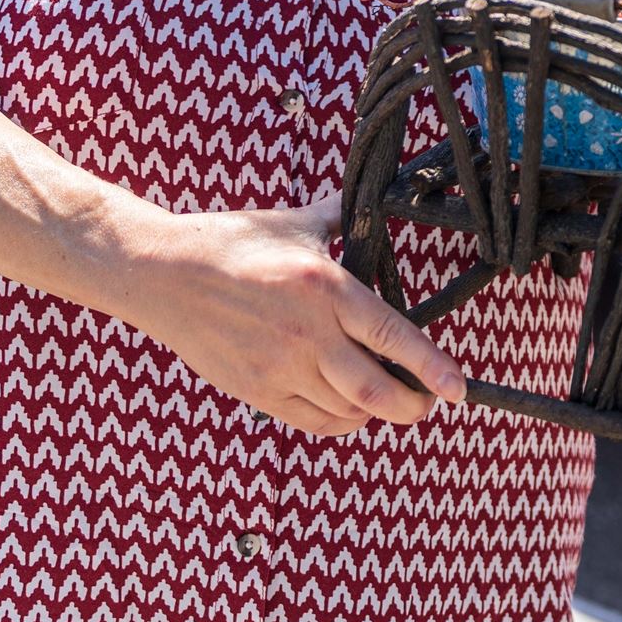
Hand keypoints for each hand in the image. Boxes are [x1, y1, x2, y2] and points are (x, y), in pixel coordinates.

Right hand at [128, 193, 465, 435]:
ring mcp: (280, 368)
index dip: (431, 366)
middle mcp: (307, 333)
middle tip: (430, 403)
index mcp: (324, 288)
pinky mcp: (257, 391)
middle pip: (376, 389)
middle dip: (413, 405)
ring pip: (348, 411)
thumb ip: (340, 219)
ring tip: (392, 400)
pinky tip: (351, 409)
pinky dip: (342, 422)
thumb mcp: (294, 224)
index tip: (458, 388)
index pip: (392, 334)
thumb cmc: (231, 242)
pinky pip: (313, 422)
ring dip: (377, 412)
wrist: (163, 274)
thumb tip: (372, 199)